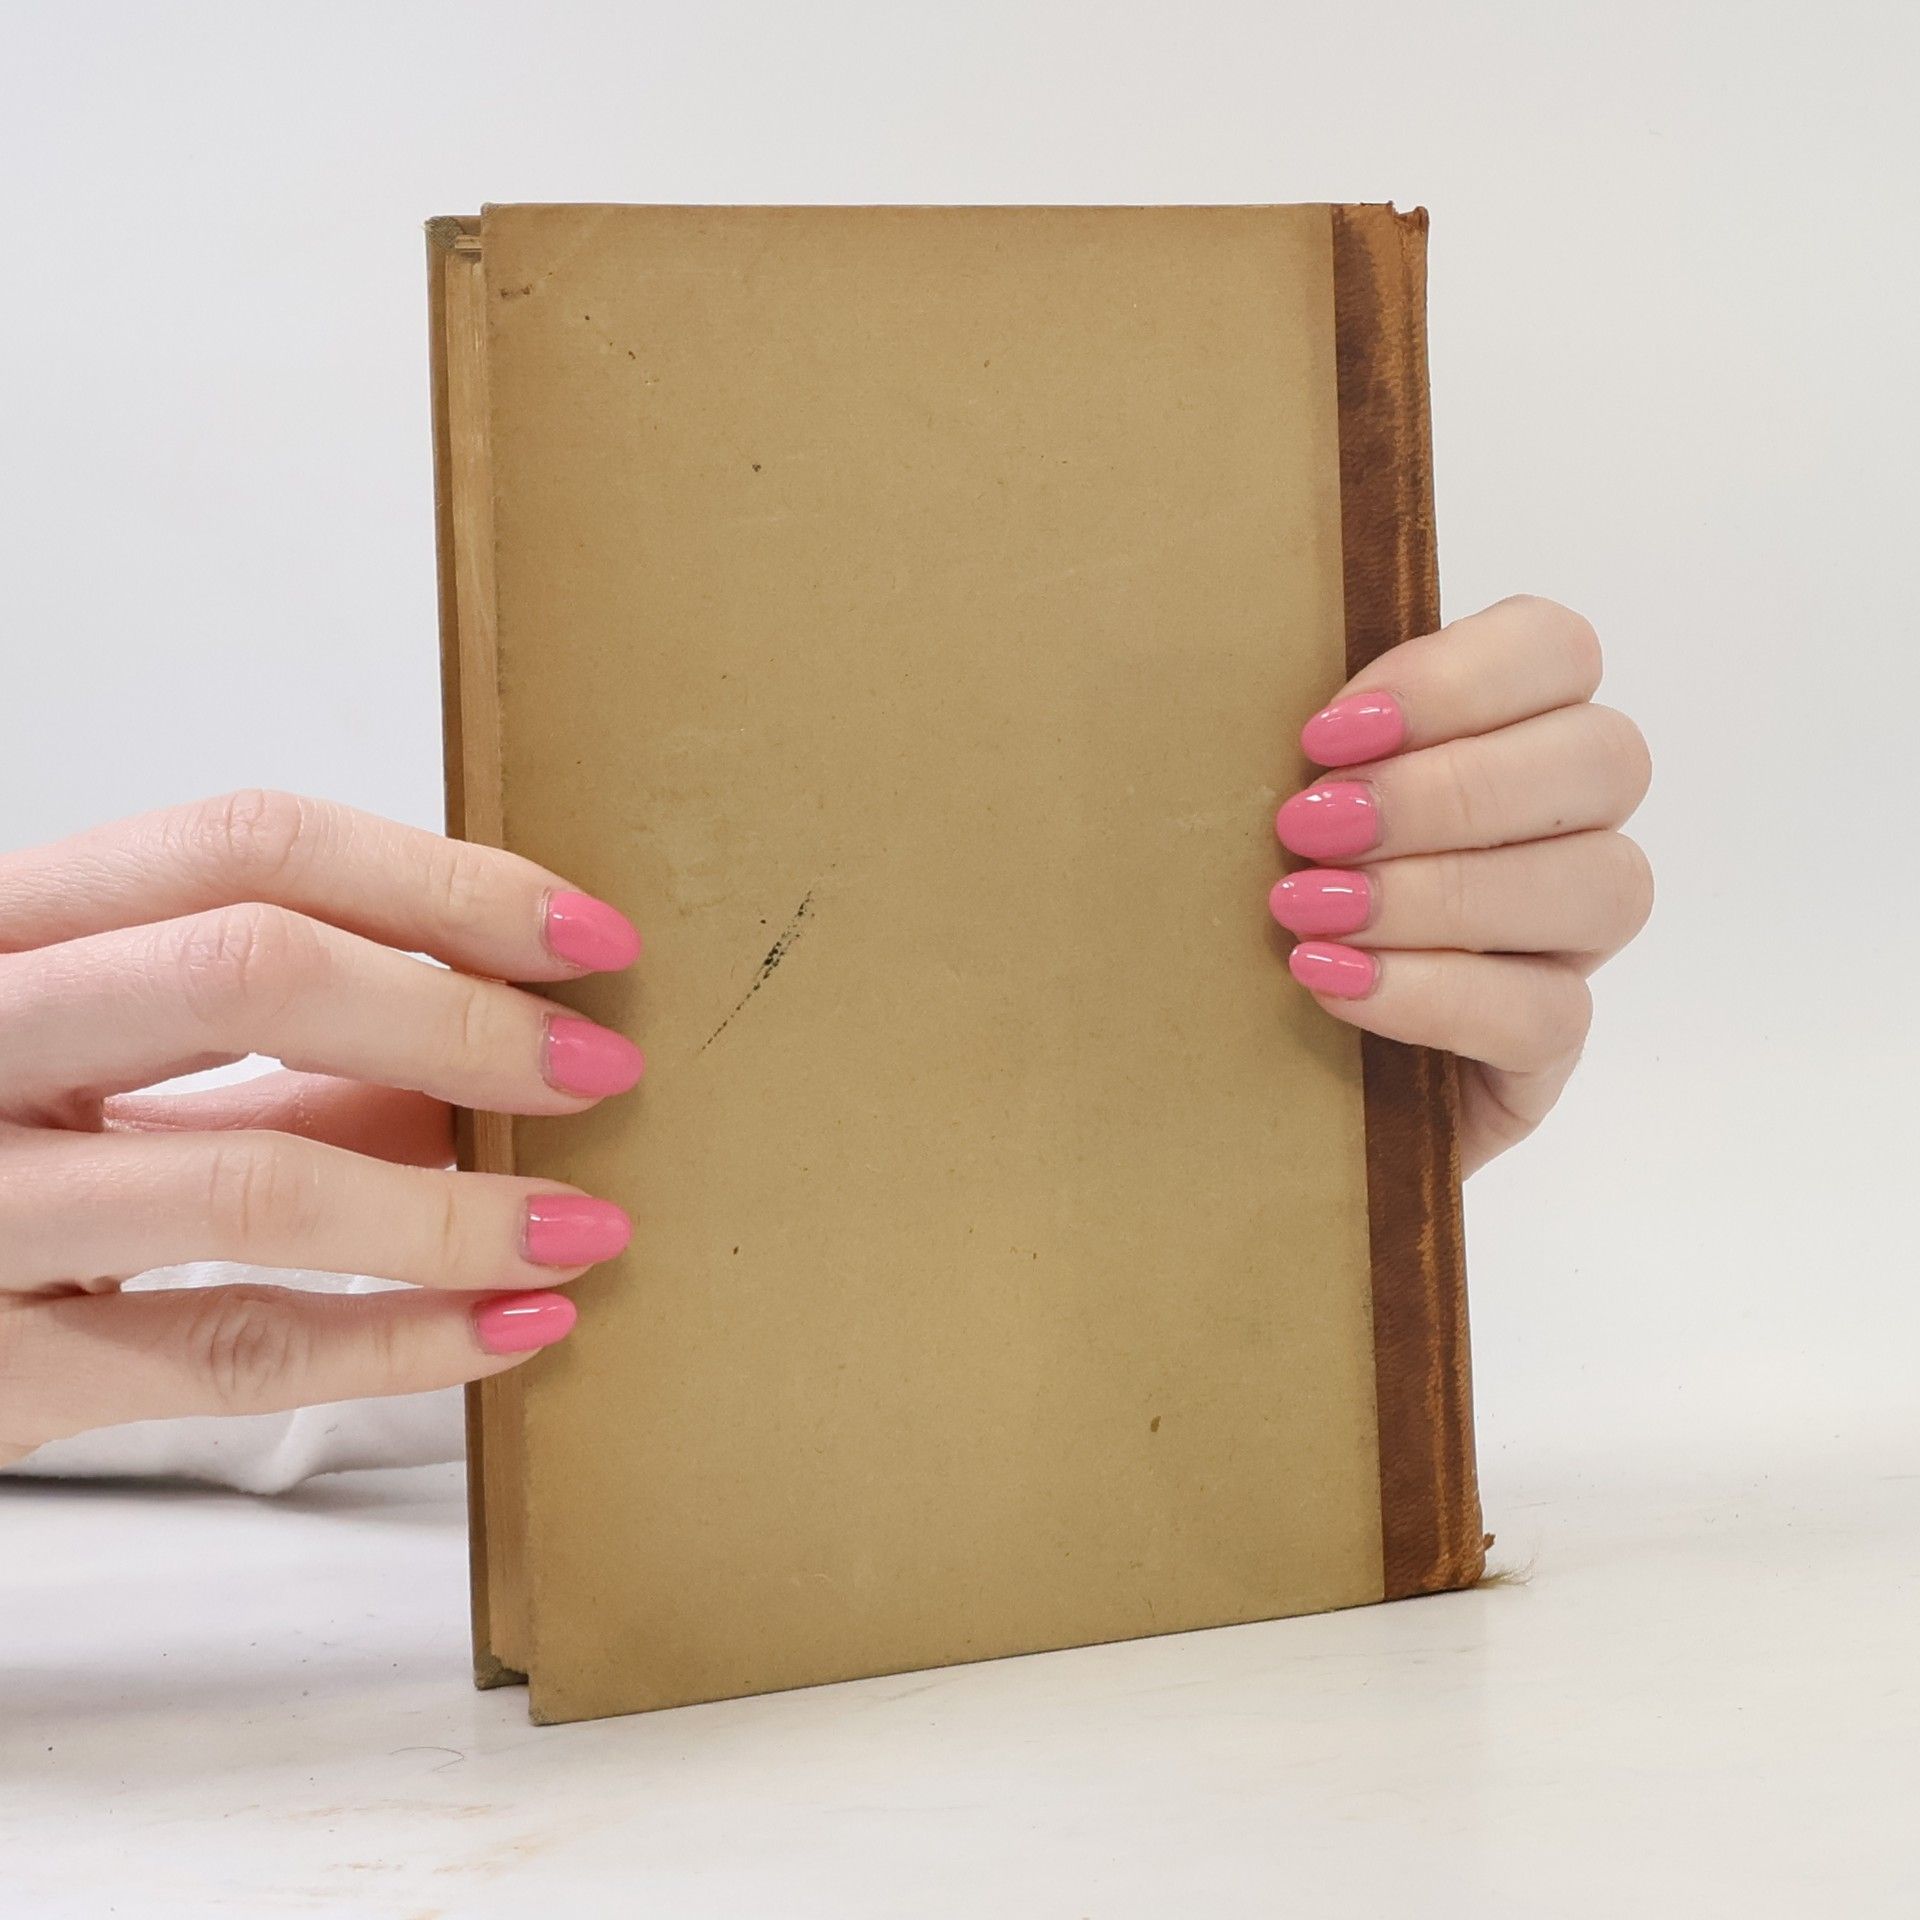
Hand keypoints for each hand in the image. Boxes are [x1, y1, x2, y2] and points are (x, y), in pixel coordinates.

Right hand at [0, 792, 643, 1465]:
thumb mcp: (98, 1070)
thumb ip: (272, 1064)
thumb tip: (489, 1068)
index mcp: (4, 931)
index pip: (245, 845)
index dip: (443, 882)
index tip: (589, 938)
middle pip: (250, 972)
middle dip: (464, 1019)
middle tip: (605, 1069)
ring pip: (252, 1179)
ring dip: (459, 1206)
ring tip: (587, 1228)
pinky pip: (229, 1352)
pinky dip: (398, 1343)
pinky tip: (510, 1329)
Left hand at [1270, 596, 1651, 1174]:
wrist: (1226, 1066)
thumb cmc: (1243, 901)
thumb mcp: (1255, 799)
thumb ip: (1294, 736)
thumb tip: (1217, 657)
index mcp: (1505, 734)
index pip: (1558, 650)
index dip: (1457, 678)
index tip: (1325, 732)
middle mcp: (1565, 829)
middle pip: (1604, 760)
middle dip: (1446, 790)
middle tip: (1310, 826)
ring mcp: (1566, 944)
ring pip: (1603, 885)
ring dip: (1443, 891)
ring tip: (1311, 908)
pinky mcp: (1545, 1051)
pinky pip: (1547, 1014)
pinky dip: (1431, 992)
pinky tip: (1331, 981)